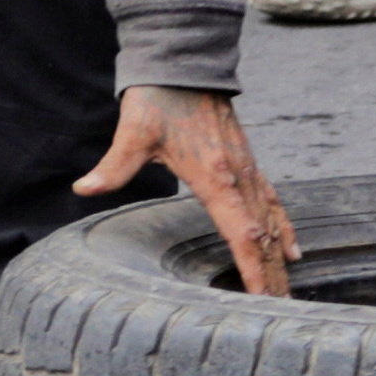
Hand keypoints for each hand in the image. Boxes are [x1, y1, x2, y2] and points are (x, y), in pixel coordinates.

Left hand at [84, 87, 295, 296]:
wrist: (184, 64)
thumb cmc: (159, 99)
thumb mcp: (133, 132)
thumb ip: (113, 166)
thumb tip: (82, 188)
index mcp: (216, 177)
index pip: (242, 233)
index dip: (254, 269)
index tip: (262, 299)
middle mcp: (239, 176)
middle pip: (263, 236)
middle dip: (272, 275)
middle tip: (281, 312)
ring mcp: (247, 170)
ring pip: (271, 222)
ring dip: (280, 258)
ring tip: (289, 292)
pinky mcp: (246, 163)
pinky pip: (272, 202)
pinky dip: (284, 228)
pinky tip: (293, 248)